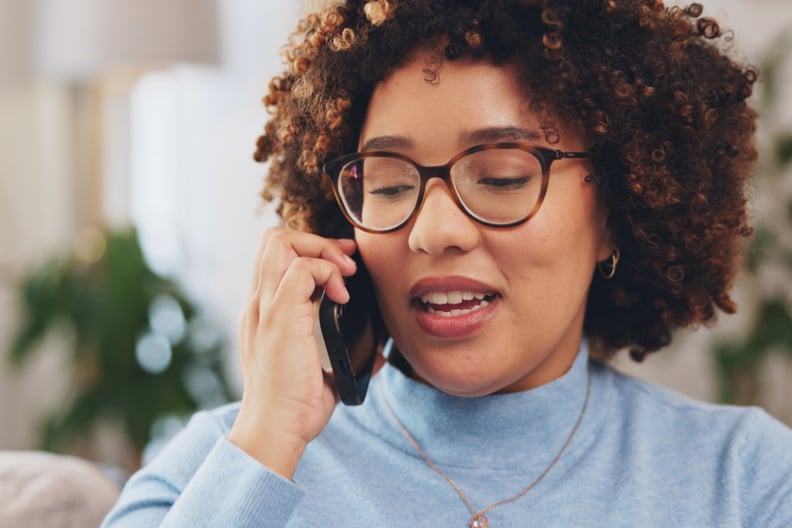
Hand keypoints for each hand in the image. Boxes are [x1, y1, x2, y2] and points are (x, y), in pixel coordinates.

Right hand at [228, 227, 356, 478]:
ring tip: (344, 274)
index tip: (343, 266)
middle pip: (272, 239)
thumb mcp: (319, 372)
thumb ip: (339, 357)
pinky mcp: (279, 316)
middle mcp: (259, 304)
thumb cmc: (293, 407)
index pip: (276, 257)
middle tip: (346, 264)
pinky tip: (342, 295)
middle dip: (316, 241)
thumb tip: (374, 355)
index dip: (311, 250)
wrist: (275, 429)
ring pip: (279, 242)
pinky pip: (300, 268)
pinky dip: (327, 271)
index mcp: (264, 313)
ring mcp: (265, 308)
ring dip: (320, 249)